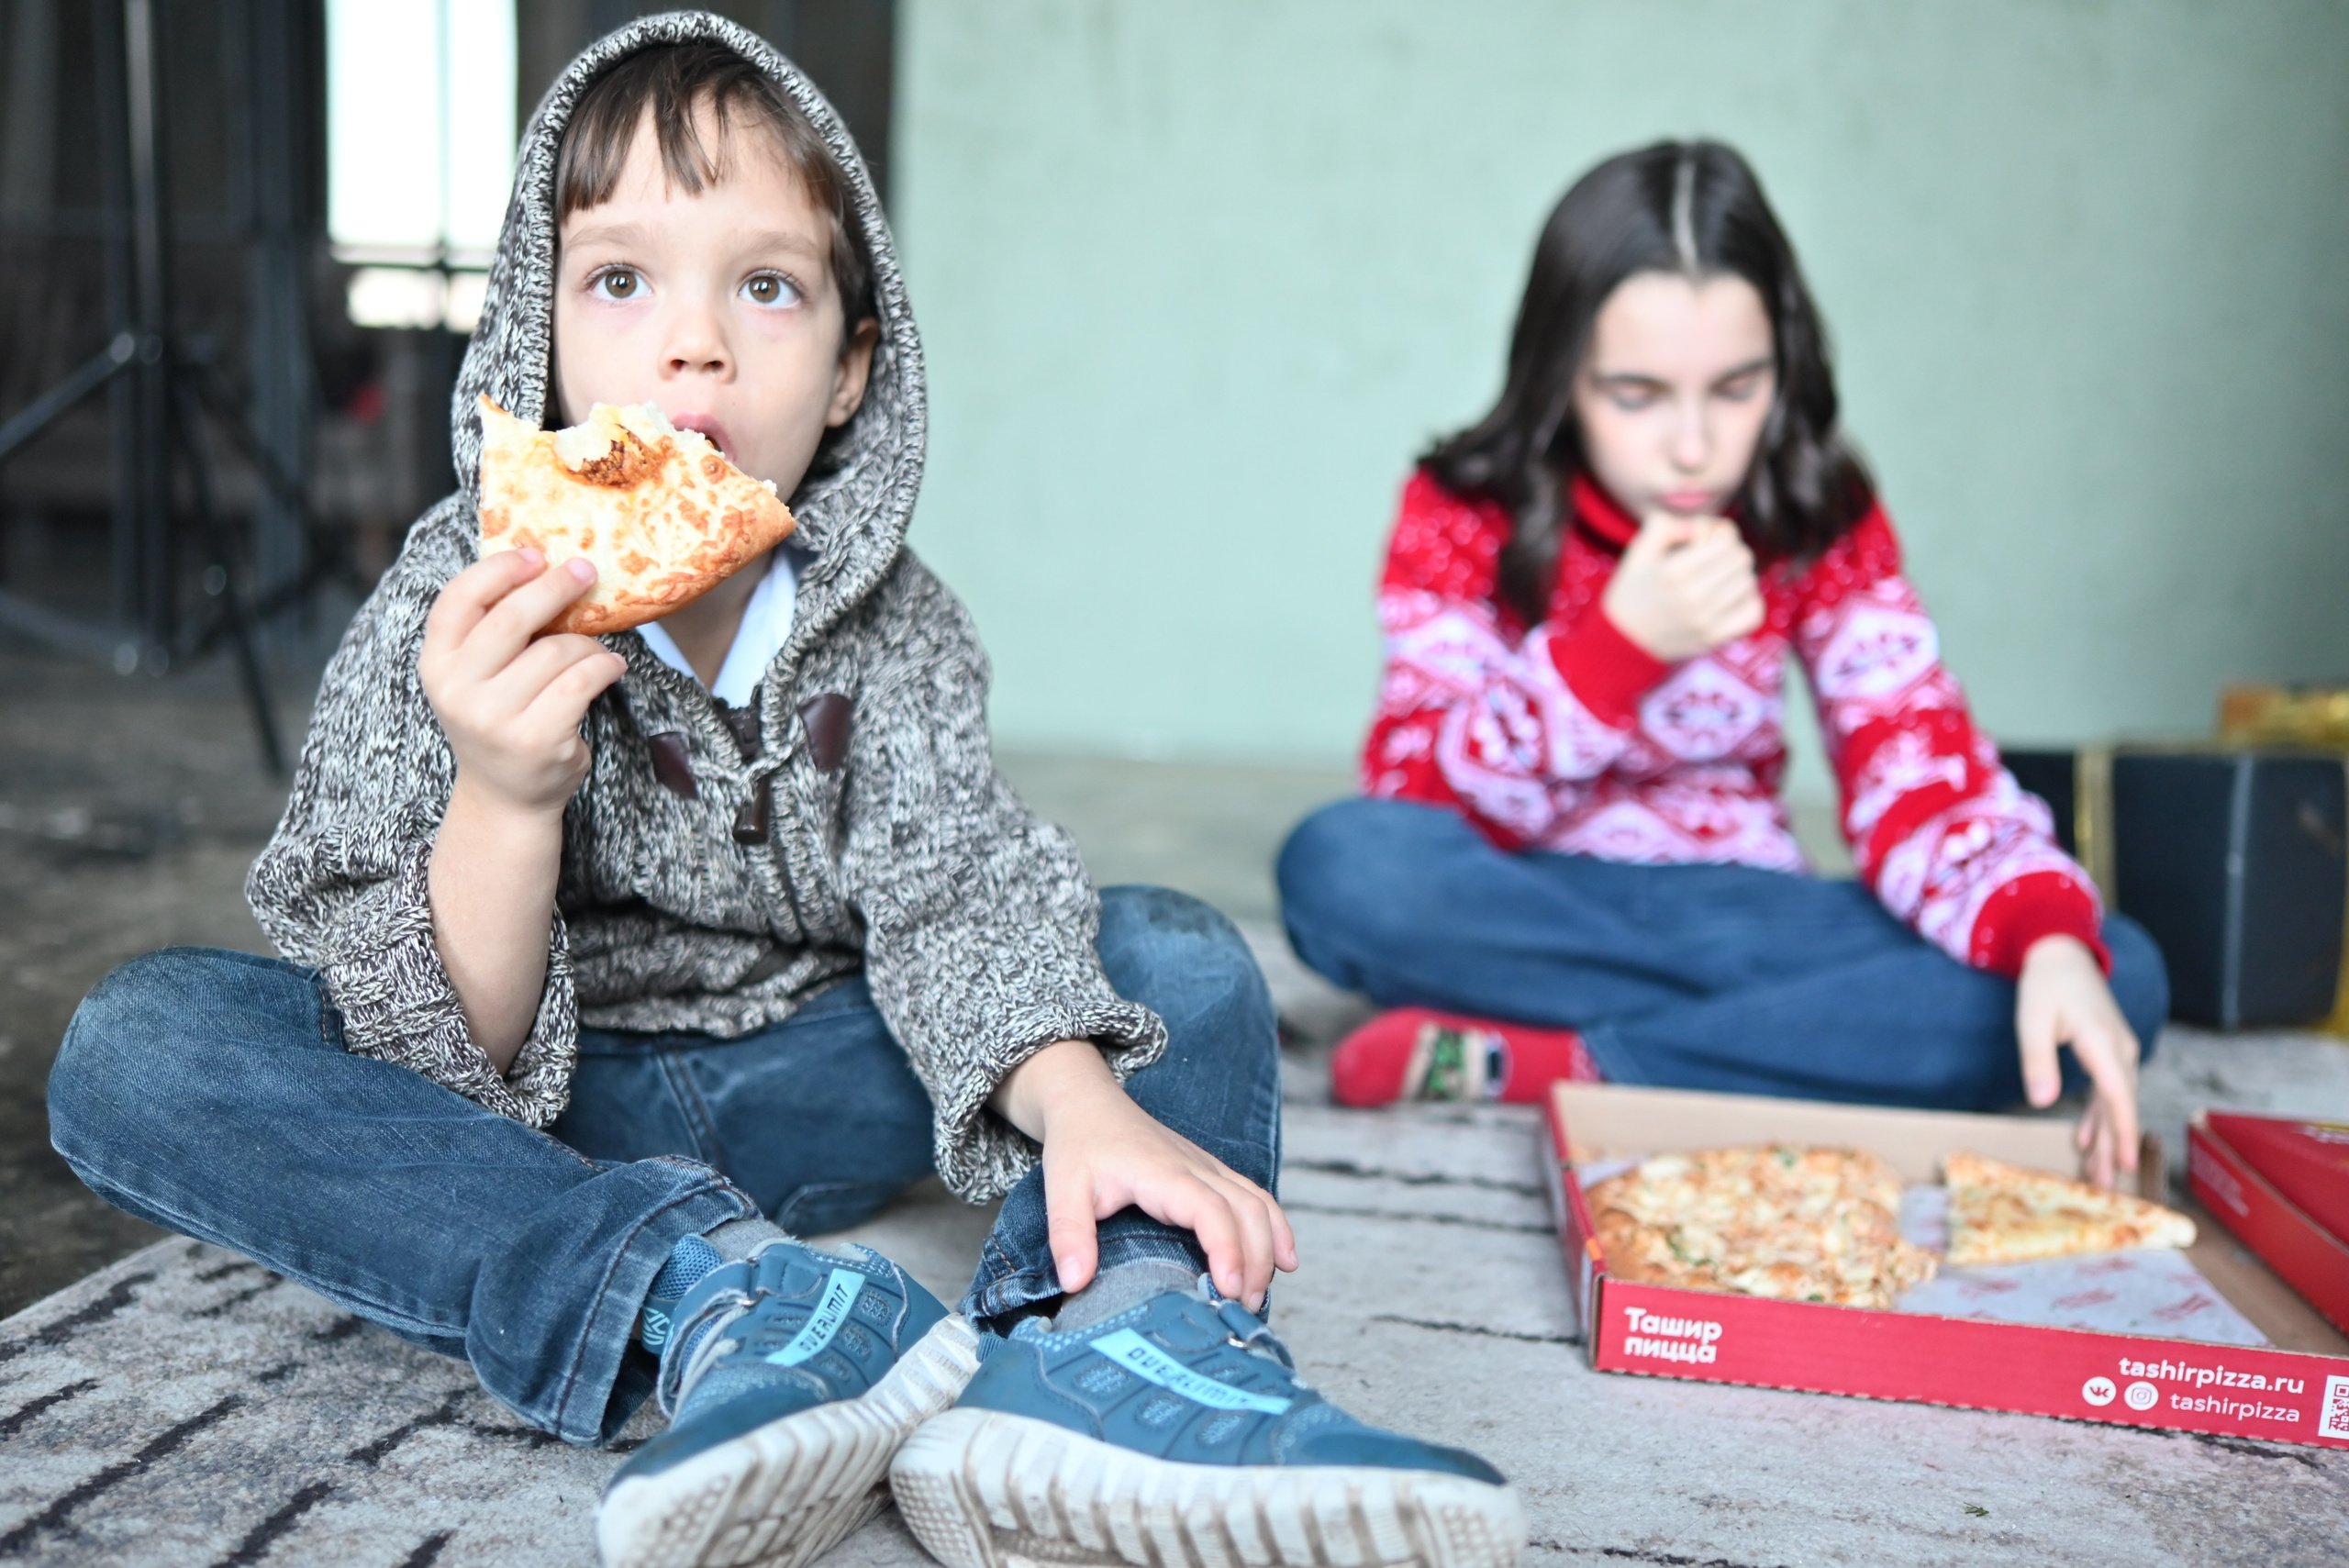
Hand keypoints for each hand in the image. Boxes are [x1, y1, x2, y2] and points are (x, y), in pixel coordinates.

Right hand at [420, 549, 627, 819]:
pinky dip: (606, 667)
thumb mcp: (478, 675)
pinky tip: (612, 668)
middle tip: (586, 571)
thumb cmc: (500, 719)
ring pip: (558, 650)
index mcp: (436, 663)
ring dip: (588, 643)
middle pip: (513, 617)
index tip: (535, 554)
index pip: (459, 599)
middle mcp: (457, 689)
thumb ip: (493, 630)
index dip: (499, 569)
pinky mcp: (536, 738)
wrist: (505, 796)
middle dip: (557, 586)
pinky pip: (583, 680)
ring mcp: (494, 717)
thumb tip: (545, 564)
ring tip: (596, 651)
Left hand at [992, 1039, 1298, 1309]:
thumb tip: (1076, 1282)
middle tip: (1244, 1308)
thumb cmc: (1079, 1146)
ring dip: (1269, 1248)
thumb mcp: (1062, 1189)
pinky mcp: (1212, 1172)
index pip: (1210, 1209)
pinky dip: (1276, 1228)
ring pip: (1258, 1203)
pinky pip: (1255, 1196)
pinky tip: (1286, 1259)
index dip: (1227, 1248)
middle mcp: (1195, 1167)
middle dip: (1255, 1260)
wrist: (1088, 1103)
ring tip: (1260, 1295)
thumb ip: (1068, 1235)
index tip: (1229, 1288)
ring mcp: (1208, 1167)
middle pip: (1246, 1210)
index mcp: (1162, 1172)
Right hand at [1600, 512, 1764, 660]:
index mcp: (1675, 570)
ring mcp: (1706, 619)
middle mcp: (1693, 595)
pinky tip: (1732, 600)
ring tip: (1720, 581)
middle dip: (1731, 554)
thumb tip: (1698, 525)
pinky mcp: (1714, 638)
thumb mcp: (1639, 552)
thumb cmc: (1631, 593)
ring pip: (1749, 583)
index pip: (1727, 541)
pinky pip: (1753, 613)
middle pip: (1742, 559)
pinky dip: (1749, 602)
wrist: (1621, 642)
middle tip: (1716, 561)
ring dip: (1738, 577)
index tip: (1707, 544)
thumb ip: (1665, 526)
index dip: (1721, 536)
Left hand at [2016, 935, 2141, 1189]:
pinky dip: (2101, 1113)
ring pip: (2117, 1099)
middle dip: (2115, 1145)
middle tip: (2109, 1184)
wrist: (2062, 952)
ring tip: (2100, 1172)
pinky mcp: (2110, 1049)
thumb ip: (2038, 1061)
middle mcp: (2119, 1049)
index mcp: (2103, 1043)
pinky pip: (2109, 1088)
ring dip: (2108, 1134)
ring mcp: (2119, 1049)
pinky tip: (2089, 1138)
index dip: (2122, 1131)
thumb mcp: (2032, 1021)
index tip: (2124, 1162)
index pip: (2118, 1095)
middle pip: (2121, 1104)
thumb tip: (2044, 1101)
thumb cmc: (2045, 984)